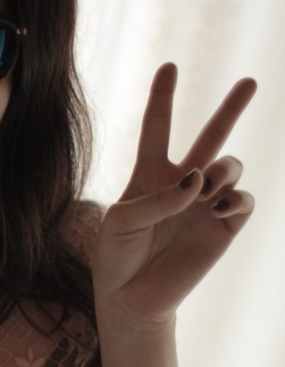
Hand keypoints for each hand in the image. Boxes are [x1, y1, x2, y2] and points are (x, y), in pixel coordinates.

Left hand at [92, 63, 256, 331]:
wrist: (131, 300)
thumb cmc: (116, 258)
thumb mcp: (122, 221)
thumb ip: (159, 197)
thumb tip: (200, 182)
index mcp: (149, 175)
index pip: (158, 128)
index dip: (163, 97)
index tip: (169, 66)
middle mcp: (182, 185)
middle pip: (210, 137)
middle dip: (231, 109)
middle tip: (250, 82)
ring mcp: (205, 205)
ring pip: (231, 166)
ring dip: (224, 167)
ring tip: (207, 184)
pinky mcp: (222, 229)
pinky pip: (243, 202)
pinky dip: (235, 198)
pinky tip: (218, 206)